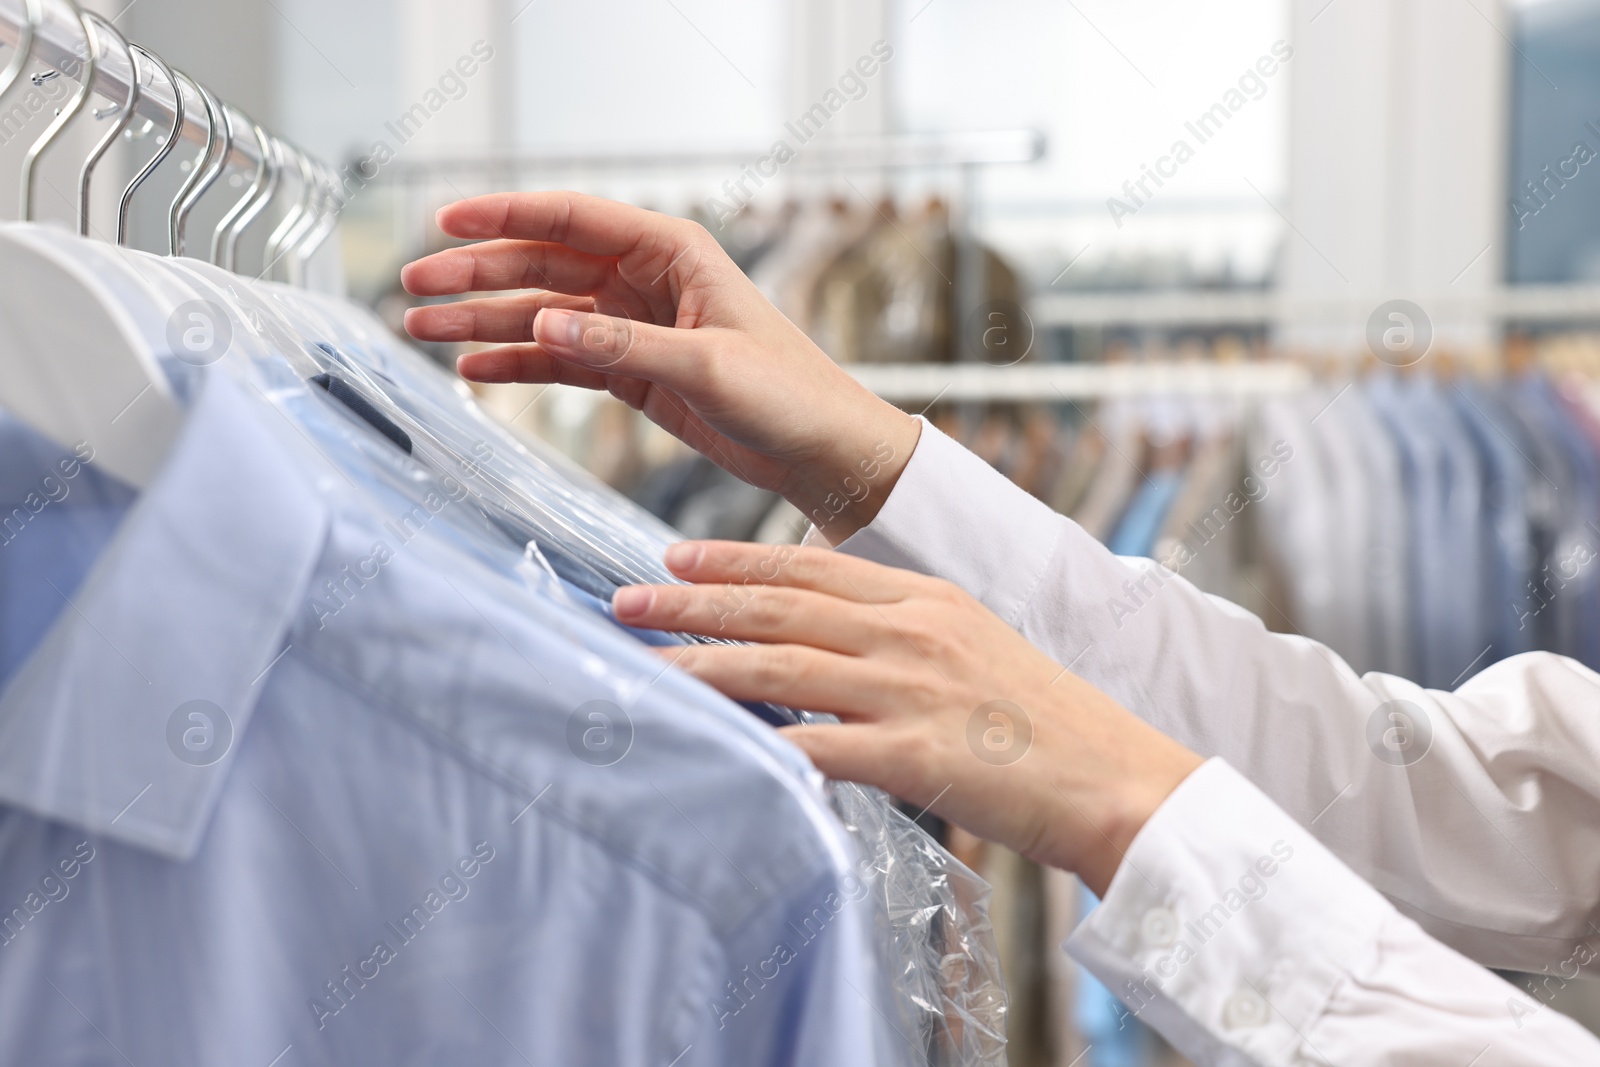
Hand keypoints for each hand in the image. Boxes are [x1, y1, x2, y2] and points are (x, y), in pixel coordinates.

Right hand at [400, 192, 920, 541]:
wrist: (820, 450)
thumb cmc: (789, 393)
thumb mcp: (710, 366)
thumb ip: (626, 344)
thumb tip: (547, 324)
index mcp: (673, 251)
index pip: (572, 220)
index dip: (504, 217)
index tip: (444, 220)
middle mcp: (646, 280)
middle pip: (542, 265)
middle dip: (476, 273)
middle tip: (414, 286)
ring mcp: (634, 325)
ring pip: (543, 314)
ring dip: (484, 321)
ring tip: (423, 330)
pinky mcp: (632, 370)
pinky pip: (560, 360)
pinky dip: (517, 363)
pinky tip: (474, 369)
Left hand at [612, 540, 1204, 896]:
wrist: (1122, 779)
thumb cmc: (1048, 723)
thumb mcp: (976, 648)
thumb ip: (903, 634)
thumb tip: (826, 636)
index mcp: (927, 598)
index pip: (809, 568)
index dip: (735, 560)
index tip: (676, 557)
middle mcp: (913, 632)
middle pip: (780, 607)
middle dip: (694, 602)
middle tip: (627, 599)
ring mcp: (912, 691)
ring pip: (780, 667)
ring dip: (700, 665)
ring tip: (643, 663)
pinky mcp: (915, 755)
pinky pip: (814, 746)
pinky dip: (755, 743)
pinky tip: (707, 742)